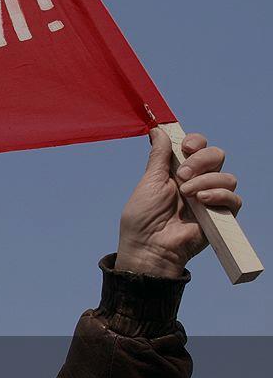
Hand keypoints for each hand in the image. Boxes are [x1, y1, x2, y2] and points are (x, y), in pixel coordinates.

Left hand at [117, 129, 241, 277]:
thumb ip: (159, 156)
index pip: (198, 146)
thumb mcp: (149, 181)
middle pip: (217, 155)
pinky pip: (234, 199)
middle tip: (183, 175)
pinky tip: (202, 201)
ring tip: (187, 194)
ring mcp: (210, 199)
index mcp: (178, 171)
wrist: (149, 247)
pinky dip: (220, 195)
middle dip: (202, 160)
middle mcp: (197, 182)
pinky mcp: (220, 216)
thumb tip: (157, 130)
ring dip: (206, 181)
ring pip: (227, 176)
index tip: (185, 147)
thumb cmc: (142, 217)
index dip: (196, 142)